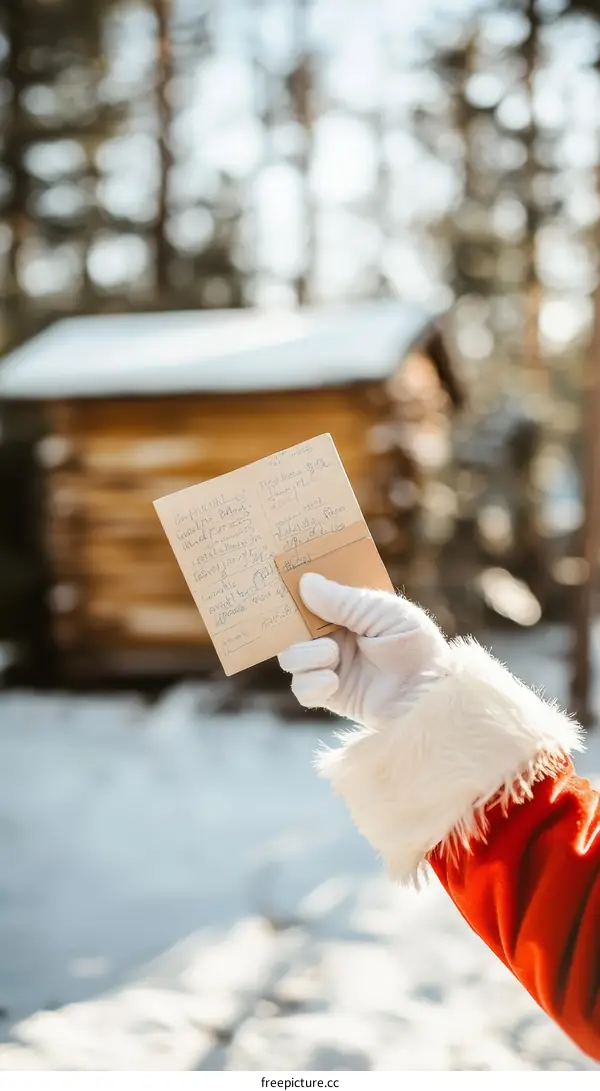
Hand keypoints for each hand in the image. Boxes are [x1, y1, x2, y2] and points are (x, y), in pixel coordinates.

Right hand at [278, 573, 448, 730]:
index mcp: (347, 610)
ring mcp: (329, 665)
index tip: (280, 577)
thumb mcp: (383, 613)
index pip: (312, 594)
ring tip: (331, 654)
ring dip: (304, 655)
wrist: (429, 693)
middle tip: (294, 621)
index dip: (296, 587)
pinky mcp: (330, 694)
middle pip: (292, 626)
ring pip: (291, 657)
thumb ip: (343, 601)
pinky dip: (311, 684)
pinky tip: (333, 681)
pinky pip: (301, 689)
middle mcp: (333, 636)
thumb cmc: (415, 646)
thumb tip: (305, 582)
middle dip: (289, 624)